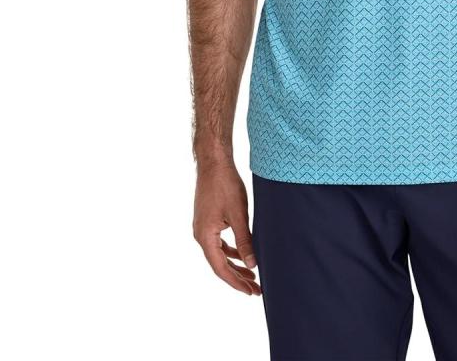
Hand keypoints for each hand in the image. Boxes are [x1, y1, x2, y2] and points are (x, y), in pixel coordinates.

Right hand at [192, 158, 261, 294]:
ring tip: (252, 275)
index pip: (221, 268)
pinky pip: (219, 243)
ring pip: (219, 254)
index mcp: (205, 237)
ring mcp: (203, 228)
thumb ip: (245, 240)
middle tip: (256, 289)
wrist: (214, 163)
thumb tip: (252, 264)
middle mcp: (200, 235)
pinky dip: (231, 250)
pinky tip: (242, 255)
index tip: (251, 292)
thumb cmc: (225, 185)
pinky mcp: (207, 221)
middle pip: (219, 264)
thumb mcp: (239, 215)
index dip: (236, 282)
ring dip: (235, 264)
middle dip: (238, 277)